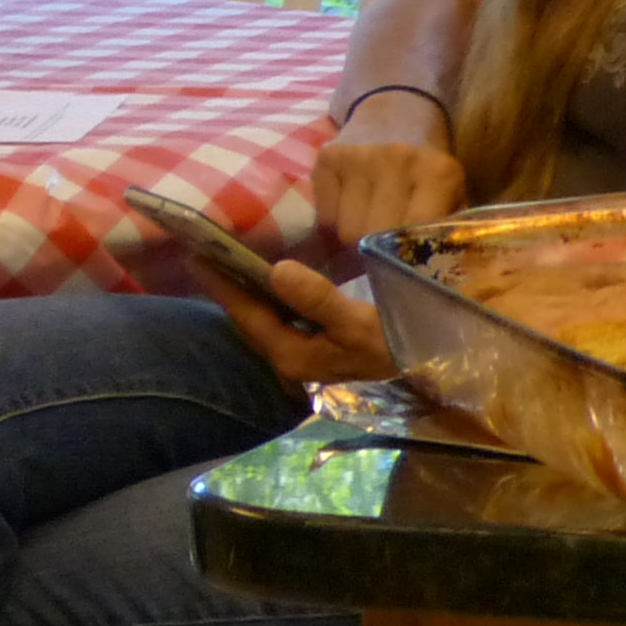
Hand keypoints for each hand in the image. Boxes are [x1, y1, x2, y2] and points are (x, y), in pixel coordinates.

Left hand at [213, 257, 394, 388]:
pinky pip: (282, 320)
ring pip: (264, 320)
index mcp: (290, 354)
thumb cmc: (395, 348)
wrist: (430, 373)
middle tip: (208, 252)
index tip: (195, 255)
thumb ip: (317, 299)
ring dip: (248, 294)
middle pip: (249, 318)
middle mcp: (290, 358)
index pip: (245, 315)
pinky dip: (271, 299)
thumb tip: (276, 270)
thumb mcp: (358, 323)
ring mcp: (304, 356)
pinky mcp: (319, 350)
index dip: (220, 285)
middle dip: (228, 288)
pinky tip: (274, 279)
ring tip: (232, 260)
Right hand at [315, 101, 466, 248]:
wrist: (398, 111)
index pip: (411, 235)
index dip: (403, 256)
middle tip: (382, 243)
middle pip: (371, 236)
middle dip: (374, 248)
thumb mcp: (453, 196)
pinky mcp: (327, 156)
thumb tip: (428, 275)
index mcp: (438, 172)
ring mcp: (358, 156)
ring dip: (353, 234)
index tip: (402, 260)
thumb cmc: (428, 168)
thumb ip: (446, 231)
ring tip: (367, 220)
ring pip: (344, 230)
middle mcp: (397, 159)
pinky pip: (324, 214)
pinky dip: (334, 218)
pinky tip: (349, 203)